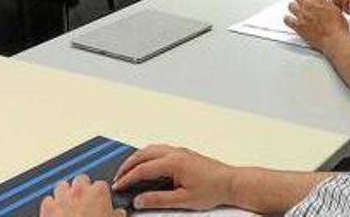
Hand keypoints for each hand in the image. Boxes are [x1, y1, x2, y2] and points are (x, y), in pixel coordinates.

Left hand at [39, 175, 124, 216]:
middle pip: (80, 179)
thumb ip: (117, 214)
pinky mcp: (47, 209)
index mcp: (98, 192)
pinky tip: (56, 213)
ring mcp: (62, 198)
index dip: (101, 194)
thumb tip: (118, 213)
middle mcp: (79, 191)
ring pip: (62, 186)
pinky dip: (51, 205)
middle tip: (85, 201)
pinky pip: (48, 200)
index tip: (101, 202)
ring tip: (69, 204)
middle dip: (82, 188)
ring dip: (65, 193)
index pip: (101, 185)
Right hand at [112, 145, 234, 210]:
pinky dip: (148, 155)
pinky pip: (160, 149)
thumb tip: (140, 201)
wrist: (231, 182)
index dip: (128, 178)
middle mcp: (176, 153)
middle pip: (144, 154)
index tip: (118, 186)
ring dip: (137, 158)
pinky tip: (146, 163)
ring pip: (151, 149)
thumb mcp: (184, 200)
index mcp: (174, 163)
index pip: (143, 169)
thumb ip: (159, 200)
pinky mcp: (184, 153)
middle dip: (128, 165)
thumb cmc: (213, 189)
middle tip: (118, 177)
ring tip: (127, 169)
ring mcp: (180, 151)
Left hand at [285, 0, 349, 51]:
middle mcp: (308, 6)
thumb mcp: (336, 10)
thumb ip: (328, 3)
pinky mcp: (297, 26)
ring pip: (291, 5)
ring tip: (298, 10)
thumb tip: (326, 1)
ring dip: (294, 7)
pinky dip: (288, 19)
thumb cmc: (337, 27)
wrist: (334, 40)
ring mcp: (301, 16)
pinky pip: (287, 19)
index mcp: (318, 0)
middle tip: (304, 0)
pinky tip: (292, 20)